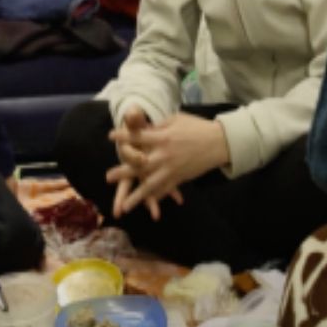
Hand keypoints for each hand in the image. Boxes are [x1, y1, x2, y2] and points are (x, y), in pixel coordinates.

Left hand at [108, 112, 223, 219]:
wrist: (219, 142)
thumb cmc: (196, 127)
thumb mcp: (176, 120)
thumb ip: (158, 127)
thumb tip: (143, 129)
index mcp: (163, 137)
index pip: (138, 137)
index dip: (124, 136)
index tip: (110, 137)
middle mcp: (164, 155)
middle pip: (139, 165)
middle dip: (123, 172)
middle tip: (108, 177)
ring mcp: (172, 169)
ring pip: (151, 185)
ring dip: (137, 197)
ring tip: (124, 206)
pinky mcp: (180, 178)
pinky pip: (165, 190)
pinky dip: (155, 198)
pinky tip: (145, 206)